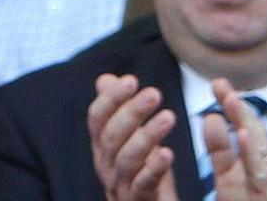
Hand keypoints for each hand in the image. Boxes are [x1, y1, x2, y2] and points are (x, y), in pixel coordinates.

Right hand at [86, 74, 179, 200]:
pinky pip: (143, 184)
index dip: (111, 98)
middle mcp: (106, 164)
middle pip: (112, 136)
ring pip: (127, 158)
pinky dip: (154, 167)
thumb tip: (105, 79)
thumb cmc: (142, 174)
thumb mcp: (132, 139)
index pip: (97, 118)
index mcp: (103, 146)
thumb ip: (120, 110)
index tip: (131, 80)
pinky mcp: (138, 200)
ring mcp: (120, 185)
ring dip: (147, 135)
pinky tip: (167, 152)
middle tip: (154, 93)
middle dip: (131, 112)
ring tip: (168, 117)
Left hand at [203, 79, 266, 200]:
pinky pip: (262, 175)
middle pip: (258, 135)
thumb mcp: (228, 176)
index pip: (249, 128)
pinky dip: (254, 153)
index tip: (217, 84)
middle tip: (220, 84)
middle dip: (240, 110)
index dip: (235, 106)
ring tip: (231, 101)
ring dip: (247, 125)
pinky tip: (244, 134)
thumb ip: (221, 149)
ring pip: (263, 151)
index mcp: (262, 163)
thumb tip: (212, 116)